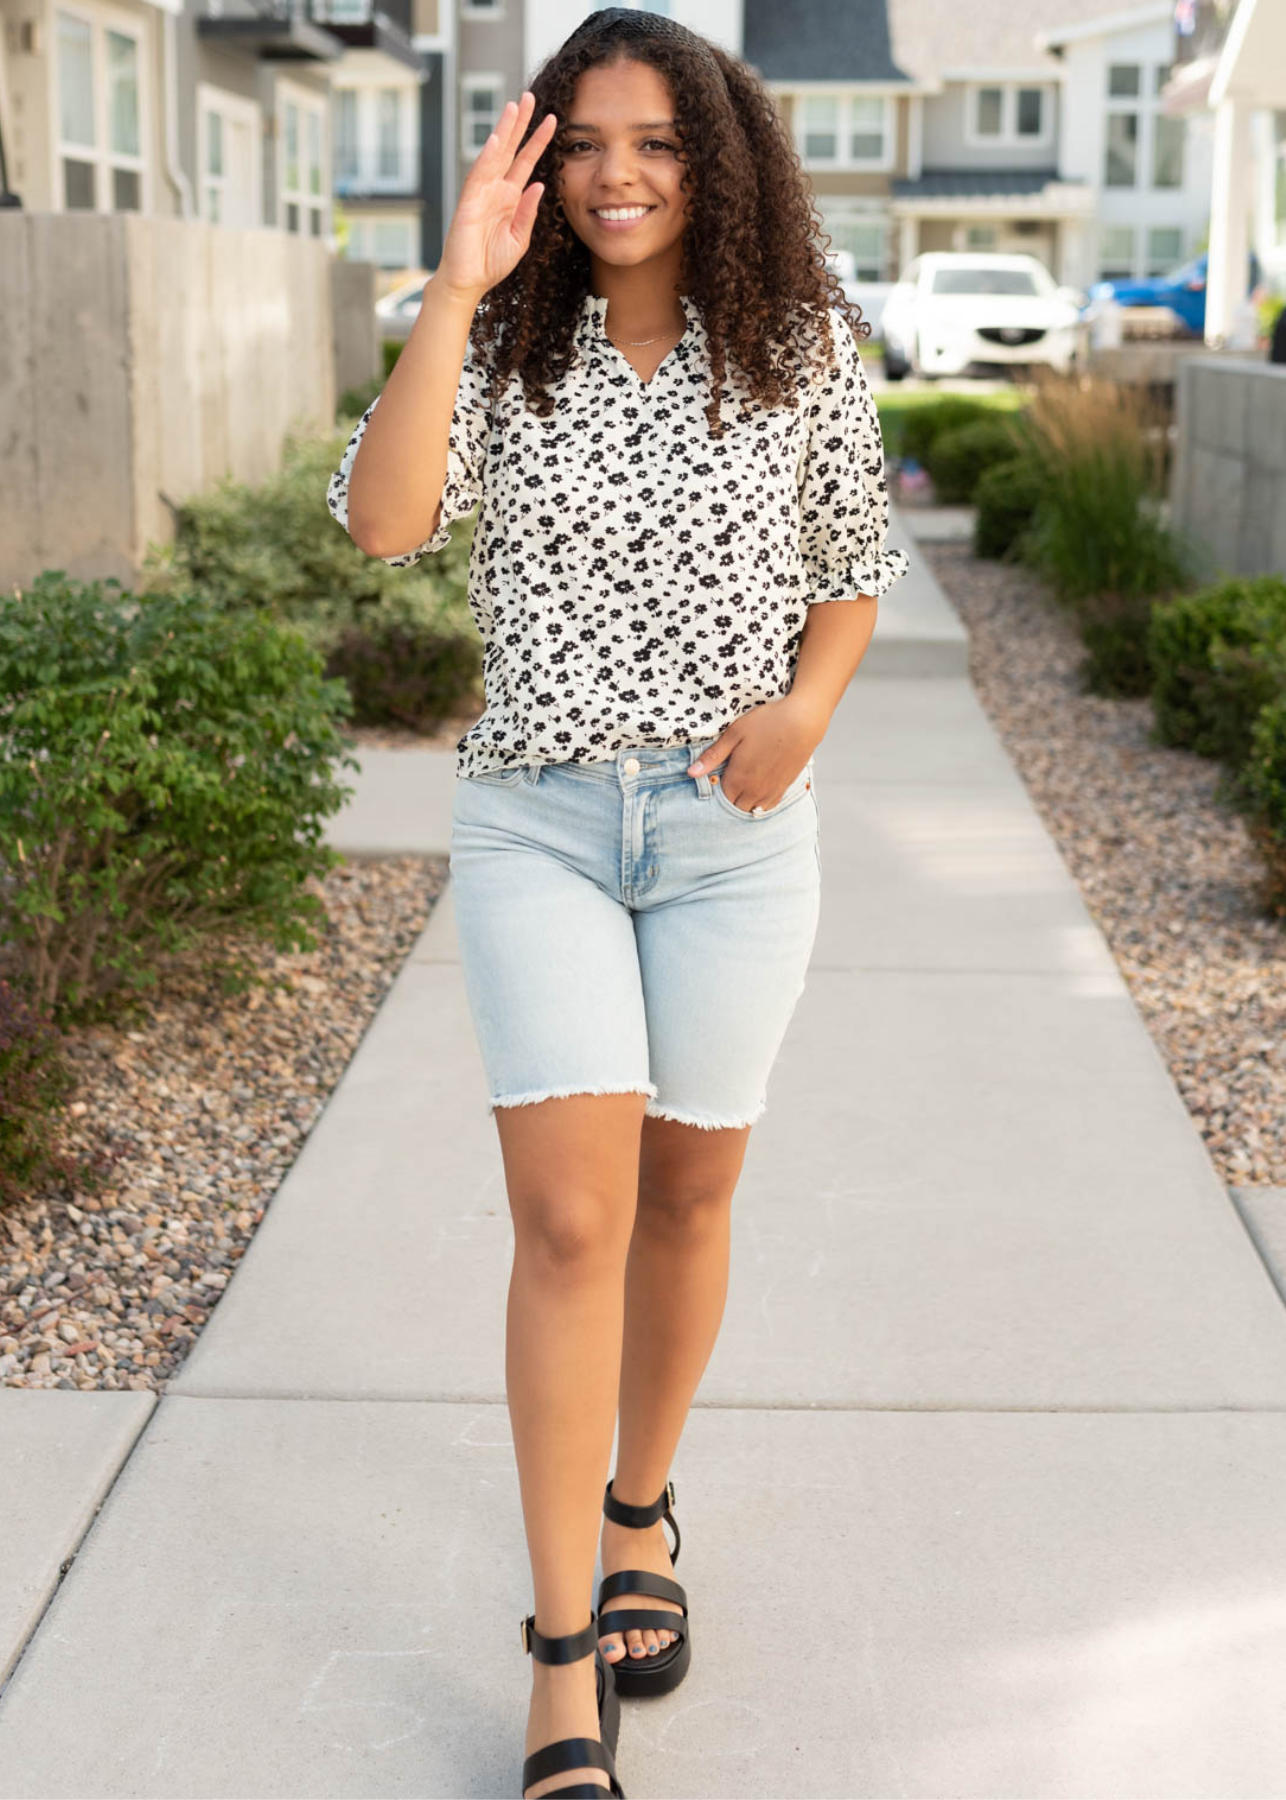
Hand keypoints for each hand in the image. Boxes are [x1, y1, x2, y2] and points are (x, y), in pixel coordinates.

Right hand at [436, 92, 557, 302]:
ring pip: (495, 155)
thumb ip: (528, 212)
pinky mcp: (469, 203)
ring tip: (513, 106)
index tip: (553, 121)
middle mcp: (495, 189)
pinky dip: (487, 158)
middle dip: (520, 124)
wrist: (469, 281)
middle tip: (530, 97)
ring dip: (504, 131)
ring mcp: (481, 193)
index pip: (526, 162)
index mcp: (509, 197)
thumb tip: (540, 185)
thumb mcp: (520, 238)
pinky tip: (497, 140)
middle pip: (510, 150)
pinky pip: (479, 176)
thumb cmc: (491, 263)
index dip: (538, 142)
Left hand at [687, 694, 827, 811]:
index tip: (713, 781)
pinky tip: (756, 795)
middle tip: (725, 785)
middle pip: (734, 807)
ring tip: (739, 790)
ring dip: (743, 804)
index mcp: (738, 778)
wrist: (802, 722)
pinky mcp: (783, 787)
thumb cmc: (766, 723)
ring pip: (751, 810)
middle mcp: (754, 790)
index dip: (714, 793)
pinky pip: (768, 807)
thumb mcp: (734, 734)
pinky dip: (759, 805)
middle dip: (727, 801)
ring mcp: (770, 791)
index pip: (719, 799)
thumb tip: (690, 773)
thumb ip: (713, 756)